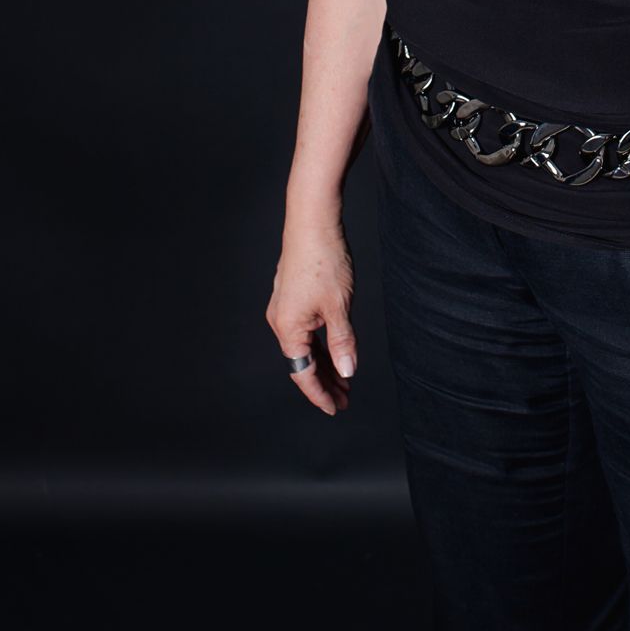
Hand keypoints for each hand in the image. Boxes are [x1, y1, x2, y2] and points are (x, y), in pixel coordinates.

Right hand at [265, 210, 357, 416]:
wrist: (312, 223)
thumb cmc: (324, 261)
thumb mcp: (339, 306)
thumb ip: (342, 341)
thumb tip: (347, 371)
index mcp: (288, 328)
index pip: (303, 372)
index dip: (319, 393)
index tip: (334, 408)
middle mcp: (281, 322)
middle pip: (303, 362)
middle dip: (324, 382)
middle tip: (344, 399)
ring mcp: (285, 309)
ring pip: (305, 347)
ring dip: (324, 364)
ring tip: (343, 381)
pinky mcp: (292, 298)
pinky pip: (306, 331)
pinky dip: (320, 344)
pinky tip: (335, 353)